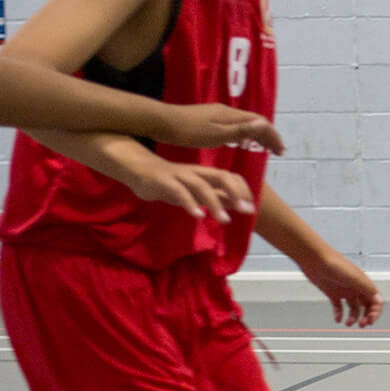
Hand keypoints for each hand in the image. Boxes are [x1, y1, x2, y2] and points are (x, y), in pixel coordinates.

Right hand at [123, 153, 256, 223]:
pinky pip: (179, 192)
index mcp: (204, 174)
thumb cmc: (170, 182)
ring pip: (201, 186)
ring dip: (215, 203)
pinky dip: (190, 203)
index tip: (250, 208)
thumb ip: (213, 197)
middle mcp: (196, 173)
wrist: (138, 170)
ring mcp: (180, 176)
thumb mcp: (194, 191)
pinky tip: (198, 216)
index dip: (242, 190)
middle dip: (236, 193)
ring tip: (225, 220)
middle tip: (246, 211)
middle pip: (221, 176)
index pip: (230, 176)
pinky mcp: (164, 182)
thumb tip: (236, 205)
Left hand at [158, 104, 285, 155]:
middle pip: (255, 121)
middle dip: (269, 135)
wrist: (162, 122)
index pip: (260, 122)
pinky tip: (241, 142)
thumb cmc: (188, 131)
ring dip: (258, 134)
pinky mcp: (209, 119)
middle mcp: (227, 111)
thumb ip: (240, 131)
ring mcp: (217, 114)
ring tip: (264, 147)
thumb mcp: (215, 135)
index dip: (273, 135)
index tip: (281, 150)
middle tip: (277, 151)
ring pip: (245, 122)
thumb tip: (264, 125)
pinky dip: (245, 133)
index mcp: (230, 115)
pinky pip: (235, 124)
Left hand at [307, 250, 383, 327]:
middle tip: (363, 324)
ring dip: (353, 317)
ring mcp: (345, 291)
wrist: (315, 259)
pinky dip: (339, 314)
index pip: (376, 301)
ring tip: (348, 323)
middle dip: (367, 316)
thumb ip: (367, 289)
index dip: (375, 312)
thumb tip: (379, 300)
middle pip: (367, 306)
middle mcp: (356, 288)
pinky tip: (337, 319)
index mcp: (364, 283)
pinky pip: (339, 307)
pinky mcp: (333, 293)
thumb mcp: (354, 277)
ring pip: (353, 308)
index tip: (370, 320)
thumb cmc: (334, 263)